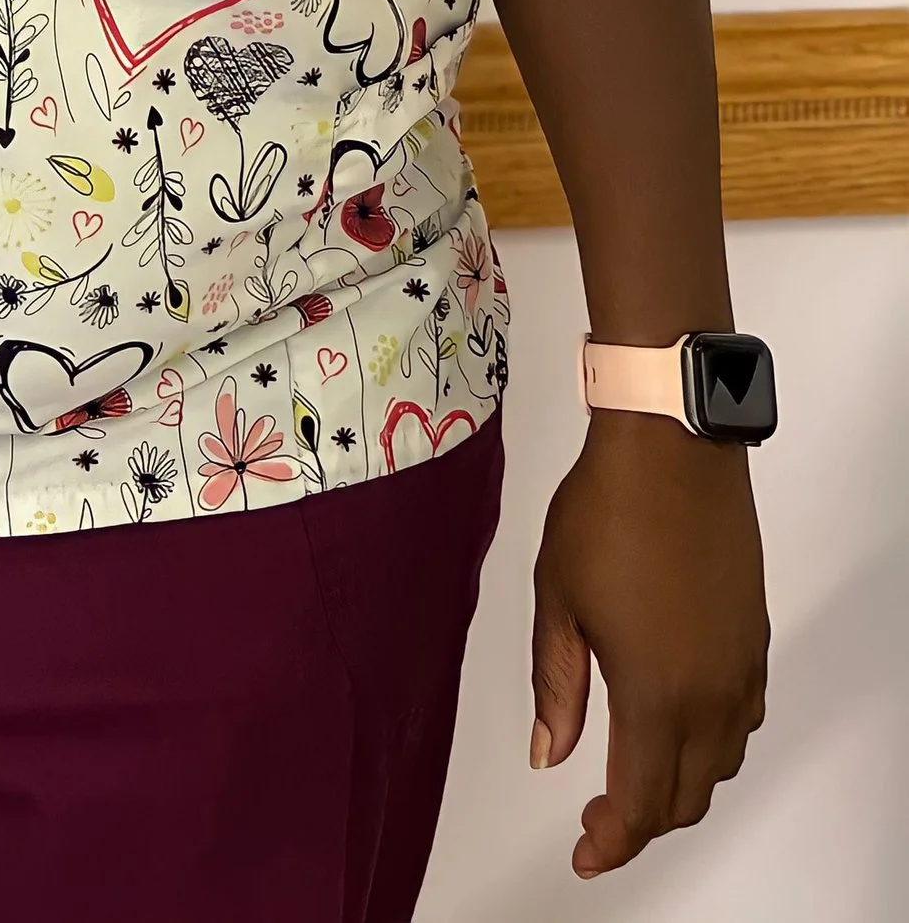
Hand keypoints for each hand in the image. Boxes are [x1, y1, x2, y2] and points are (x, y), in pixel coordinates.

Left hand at [530, 413, 768, 876]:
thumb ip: (555, 687)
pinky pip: (742, 723)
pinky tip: (676, 725)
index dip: (612, 841)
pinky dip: (711, 747)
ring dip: (678, 786)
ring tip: (630, 774)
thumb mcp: (557, 600)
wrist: (671, 451)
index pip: (640, 801)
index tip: (585, 853)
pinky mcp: (755, 642)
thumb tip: (549, 754)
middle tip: (595, 819)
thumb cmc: (606, 515)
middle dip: (640, 822)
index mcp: (655, 693)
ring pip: (720, 765)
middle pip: (685, 796)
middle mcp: (709, 694)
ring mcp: (740, 670)